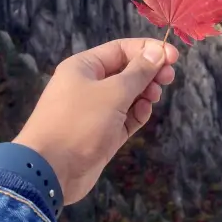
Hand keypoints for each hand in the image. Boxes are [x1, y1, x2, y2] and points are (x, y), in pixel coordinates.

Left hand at [12, 38, 178, 205]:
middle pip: (126, 70)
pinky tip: (144, 113)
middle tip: (169, 77)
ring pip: (128, 94)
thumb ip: (138, 72)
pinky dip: (137, 113)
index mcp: (85, 67)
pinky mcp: (102, 133)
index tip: (173, 56)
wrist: (48, 172)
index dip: (148, 50)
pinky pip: (125, 117)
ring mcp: (95, 110)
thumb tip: (156, 51)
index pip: (121, 49)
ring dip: (144, 93)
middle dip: (149, 72)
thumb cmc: (79, 123)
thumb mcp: (113, 93)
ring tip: (154, 96)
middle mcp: (89, 84)